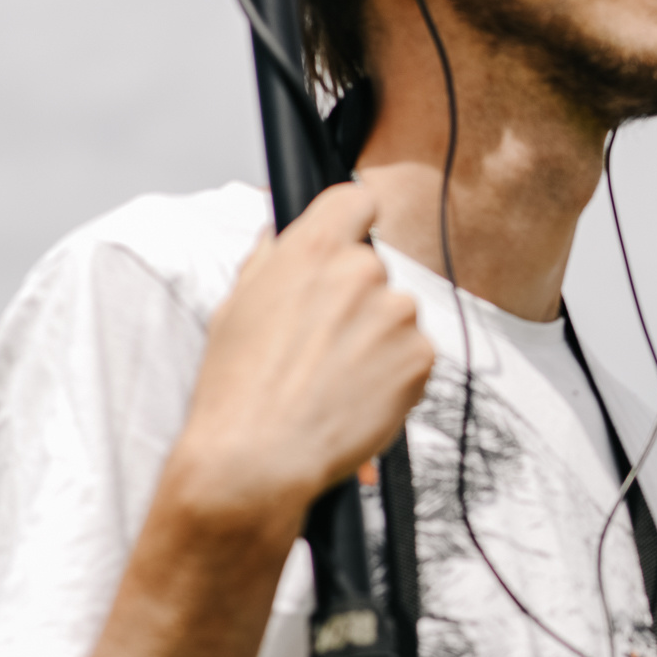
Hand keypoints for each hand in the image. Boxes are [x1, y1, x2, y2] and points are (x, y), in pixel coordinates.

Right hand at [172, 183, 432, 527]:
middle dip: (355, 297)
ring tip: (334, 378)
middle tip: (321, 342)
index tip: (350, 235)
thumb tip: (282, 234)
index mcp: (313, 249)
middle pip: (373, 268)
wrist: (259, 457)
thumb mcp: (235, 307)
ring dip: (376, 339)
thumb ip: (270, 261)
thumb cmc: (237, 387)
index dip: (353, 218)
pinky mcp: (421, 357)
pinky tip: (356, 397)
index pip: (356, 199)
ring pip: (395, 315)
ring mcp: (397, 314)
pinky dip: (394, 374)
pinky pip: (414, 355)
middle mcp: (362, 272)